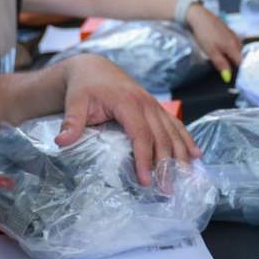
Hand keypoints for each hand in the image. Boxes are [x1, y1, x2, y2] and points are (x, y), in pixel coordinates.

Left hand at [56, 55, 199, 185]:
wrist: (94, 68)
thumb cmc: (85, 86)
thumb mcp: (75, 102)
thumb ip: (72, 121)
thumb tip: (62, 141)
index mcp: (128, 102)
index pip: (141, 135)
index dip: (145, 158)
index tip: (146, 180)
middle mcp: (146, 103)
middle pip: (162, 137)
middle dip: (166, 164)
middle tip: (167, 190)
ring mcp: (154, 105)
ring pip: (173, 132)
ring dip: (181, 155)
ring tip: (186, 178)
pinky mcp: (156, 108)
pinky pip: (175, 124)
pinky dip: (186, 140)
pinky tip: (196, 155)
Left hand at [186, 5, 241, 78]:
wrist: (200, 16)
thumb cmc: (204, 34)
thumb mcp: (211, 52)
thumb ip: (221, 64)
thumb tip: (228, 77)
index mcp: (233, 47)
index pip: (242, 62)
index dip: (242, 70)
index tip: (239, 77)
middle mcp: (236, 40)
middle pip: (241, 56)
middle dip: (239, 63)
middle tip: (232, 71)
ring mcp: (233, 34)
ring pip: (238, 49)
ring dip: (236, 55)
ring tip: (229, 61)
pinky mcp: (228, 30)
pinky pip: (234, 42)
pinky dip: (233, 48)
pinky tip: (226, 49)